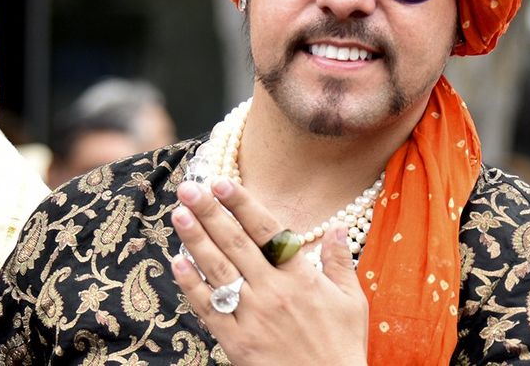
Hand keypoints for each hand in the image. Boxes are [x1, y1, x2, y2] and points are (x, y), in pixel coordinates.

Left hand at [171, 178, 367, 365]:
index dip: (242, 204)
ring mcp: (252, 317)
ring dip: (195, 240)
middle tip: (189, 189)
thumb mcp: (352, 302)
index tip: (222, 182)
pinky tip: (177, 262)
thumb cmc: (341, 348)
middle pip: (235, 244)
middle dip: (209, 213)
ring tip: (179, 214)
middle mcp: (273, 292)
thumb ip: (339, 262)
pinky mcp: (236, 341)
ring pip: (217, 270)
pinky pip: (209, 308)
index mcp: (301, 278)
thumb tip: (338, 228)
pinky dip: (191, 285)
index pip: (266, 231)